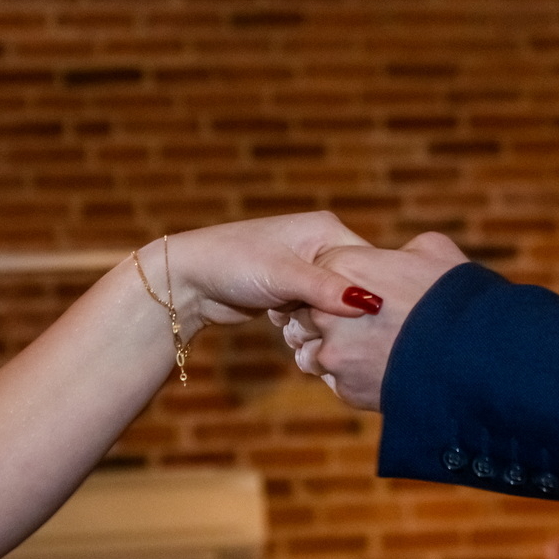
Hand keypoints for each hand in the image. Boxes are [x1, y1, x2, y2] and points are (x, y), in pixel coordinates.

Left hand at [159, 212, 383, 332]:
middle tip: (324, 328)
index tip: (369, 322)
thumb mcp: (282, 275)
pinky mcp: (292, 292)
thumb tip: (369, 304)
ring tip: (297, 325)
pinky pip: (315, 315)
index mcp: (327, 229)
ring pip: (334, 307)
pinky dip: (306, 327)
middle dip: (342, 312)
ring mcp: (306, 270)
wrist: (187, 281)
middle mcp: (321, 245)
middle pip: (354, 287)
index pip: (370, 264)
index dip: (372, 294)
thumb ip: (325, 289)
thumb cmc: (232, 264)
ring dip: (321, 323)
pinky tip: (287, 330)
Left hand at [275, 233, 465, 408]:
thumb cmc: (455, 295)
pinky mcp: (344, 387)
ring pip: (314, 353)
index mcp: (343, 266)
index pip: (321, 273)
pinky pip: (337, 381)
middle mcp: (327, 309)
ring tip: (368, 352)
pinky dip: (354, 378)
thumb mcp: (433, 251)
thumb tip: (404, 255)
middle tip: (359, 326)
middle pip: (308, 315)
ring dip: (334, 353)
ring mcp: (333, 351)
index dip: (339, 286)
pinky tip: (381, 370)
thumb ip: (404, 251)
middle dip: (327, 321)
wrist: (474, 356)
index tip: (357, 295)